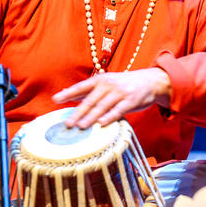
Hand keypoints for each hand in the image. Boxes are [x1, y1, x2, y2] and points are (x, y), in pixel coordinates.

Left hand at [51, 68, 170, 128]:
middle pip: (90, 100)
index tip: (55, 100)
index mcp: (99, 80)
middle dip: (78, 112)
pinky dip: (110, 117)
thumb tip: (65, 94)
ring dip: (91, 117)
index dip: (68, 93)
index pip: (80, 87)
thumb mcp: (105, 83)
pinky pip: (118, 110)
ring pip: (102, 106)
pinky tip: (101, 124)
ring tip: (81, 126)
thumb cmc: (122, 85)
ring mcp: (120, 92)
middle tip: (68, 124)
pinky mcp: (131, 101)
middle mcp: (108, 84)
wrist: (149, 81)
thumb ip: (87, 90)